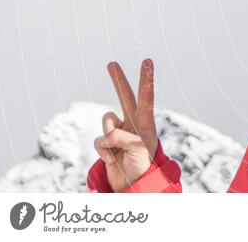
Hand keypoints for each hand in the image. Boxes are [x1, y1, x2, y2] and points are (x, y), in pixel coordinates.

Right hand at [93, 59, 159, 191]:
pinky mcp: (107, 143)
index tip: (148, 61)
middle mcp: (132, 123)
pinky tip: (112, 160)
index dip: (146, 79)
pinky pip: (99, 141)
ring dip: (109, 137)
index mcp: (145, 122)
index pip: (146, 96)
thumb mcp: (138, 149)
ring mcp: (119, 132)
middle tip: (111, 63)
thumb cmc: (142, 166)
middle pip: (124, 96)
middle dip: (118, 80)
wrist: (133, 185)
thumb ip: (123, 136)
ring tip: (118, 151)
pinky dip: (103, 151)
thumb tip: (108, 132)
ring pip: (106, 121)